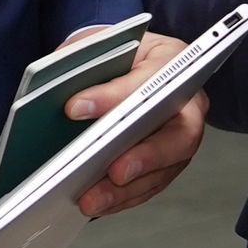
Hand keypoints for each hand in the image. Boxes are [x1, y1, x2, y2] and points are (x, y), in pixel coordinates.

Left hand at [66, 30, 206, 219]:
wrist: (132, 65)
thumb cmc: (118, 55)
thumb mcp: (100, 45)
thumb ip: (83, 60)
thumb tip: (58, 94)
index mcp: (174, 62)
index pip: (148, 79)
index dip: (113, 96)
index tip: (73, 107)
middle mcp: (188, 104)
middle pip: (179, 134)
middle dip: (144, 156)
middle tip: (112, 170)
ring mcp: (181, 137)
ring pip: (165, 169)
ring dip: (127, 188)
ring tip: (89, 199)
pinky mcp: (168, 164)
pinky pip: (150, 186)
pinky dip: (122, 198)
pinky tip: (95, 203)